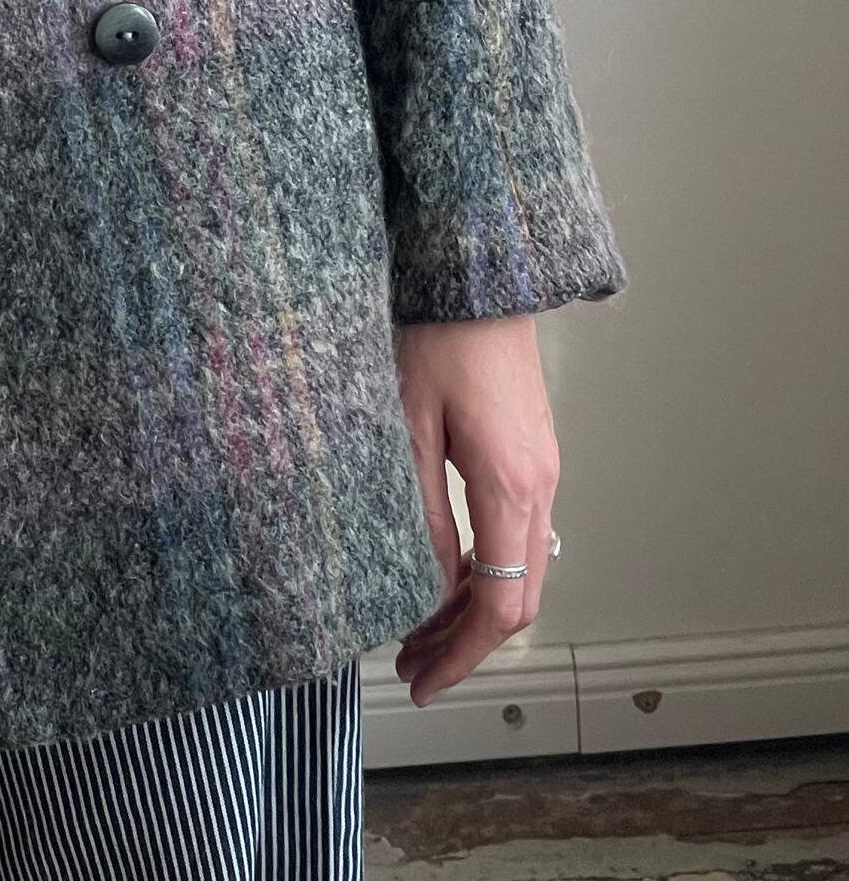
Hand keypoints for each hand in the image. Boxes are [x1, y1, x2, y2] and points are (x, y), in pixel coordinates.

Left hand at [391, 315, 561, 705]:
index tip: (422, 680)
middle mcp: (541, 484)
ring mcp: (543, 468)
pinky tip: (442, 571)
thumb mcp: (405, 422)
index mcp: (511, 485)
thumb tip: (419, 583)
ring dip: (475, 607)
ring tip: (419, 627)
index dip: (462, 655)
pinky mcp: (532, 452)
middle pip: (519, 599)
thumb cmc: (436, 329)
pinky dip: (485, 568)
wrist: (478, 268)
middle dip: (467, 643)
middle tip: (413, 665)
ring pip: (522, 569)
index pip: (500, 606)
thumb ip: (416, 508)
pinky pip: (519, 534)